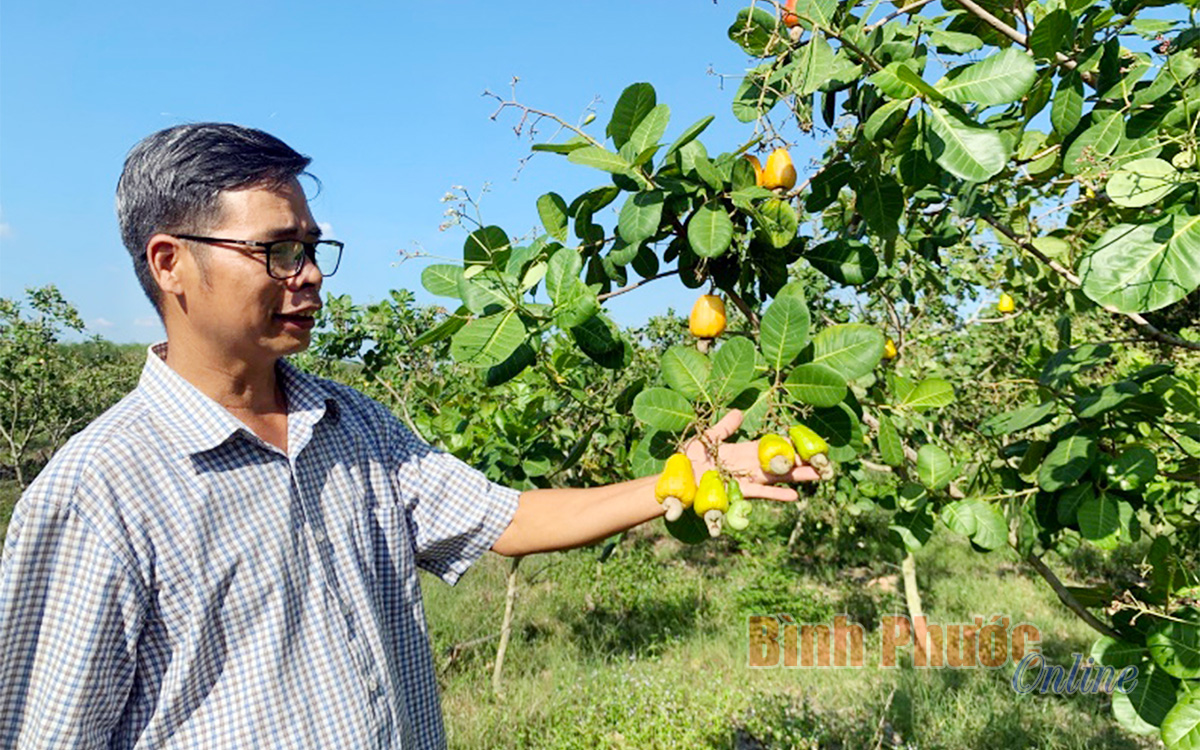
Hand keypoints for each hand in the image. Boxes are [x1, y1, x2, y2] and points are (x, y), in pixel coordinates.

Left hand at [682, 409, 820, 501]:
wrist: (676, 480)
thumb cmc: (687, 459)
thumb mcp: (706, 437)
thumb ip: (724, 427)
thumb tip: (738, 411)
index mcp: (742, 451)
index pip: (771, 447)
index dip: (789, 444)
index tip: (808, 441)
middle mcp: (748, 466)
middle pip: (780, 463)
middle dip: (802, 462)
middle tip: (824, 461)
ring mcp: (746, 480)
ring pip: (776, 477)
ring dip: (797, 477)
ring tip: (819, 476)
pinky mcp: (740, 493)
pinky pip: (761, 493)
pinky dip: (777, 495)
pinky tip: (794, 496)